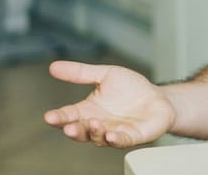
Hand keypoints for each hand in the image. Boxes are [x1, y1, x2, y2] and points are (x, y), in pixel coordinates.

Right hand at [43, 60, 175, 147]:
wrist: (158, 98)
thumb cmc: (131, 88)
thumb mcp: (105, 74)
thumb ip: (81, 73)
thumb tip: (53, 66)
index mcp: (89, 110)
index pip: (69, 115)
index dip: (59, 117)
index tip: (49, 117)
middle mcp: (98, 124)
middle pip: (80, 131)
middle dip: (73, 130)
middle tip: (68, 127)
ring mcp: (114, 132)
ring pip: (98, 137)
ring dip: (94, 132)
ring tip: (94, 124)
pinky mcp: (131, 136)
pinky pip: (121, 141)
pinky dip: (115, 140)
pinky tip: (111, 135)